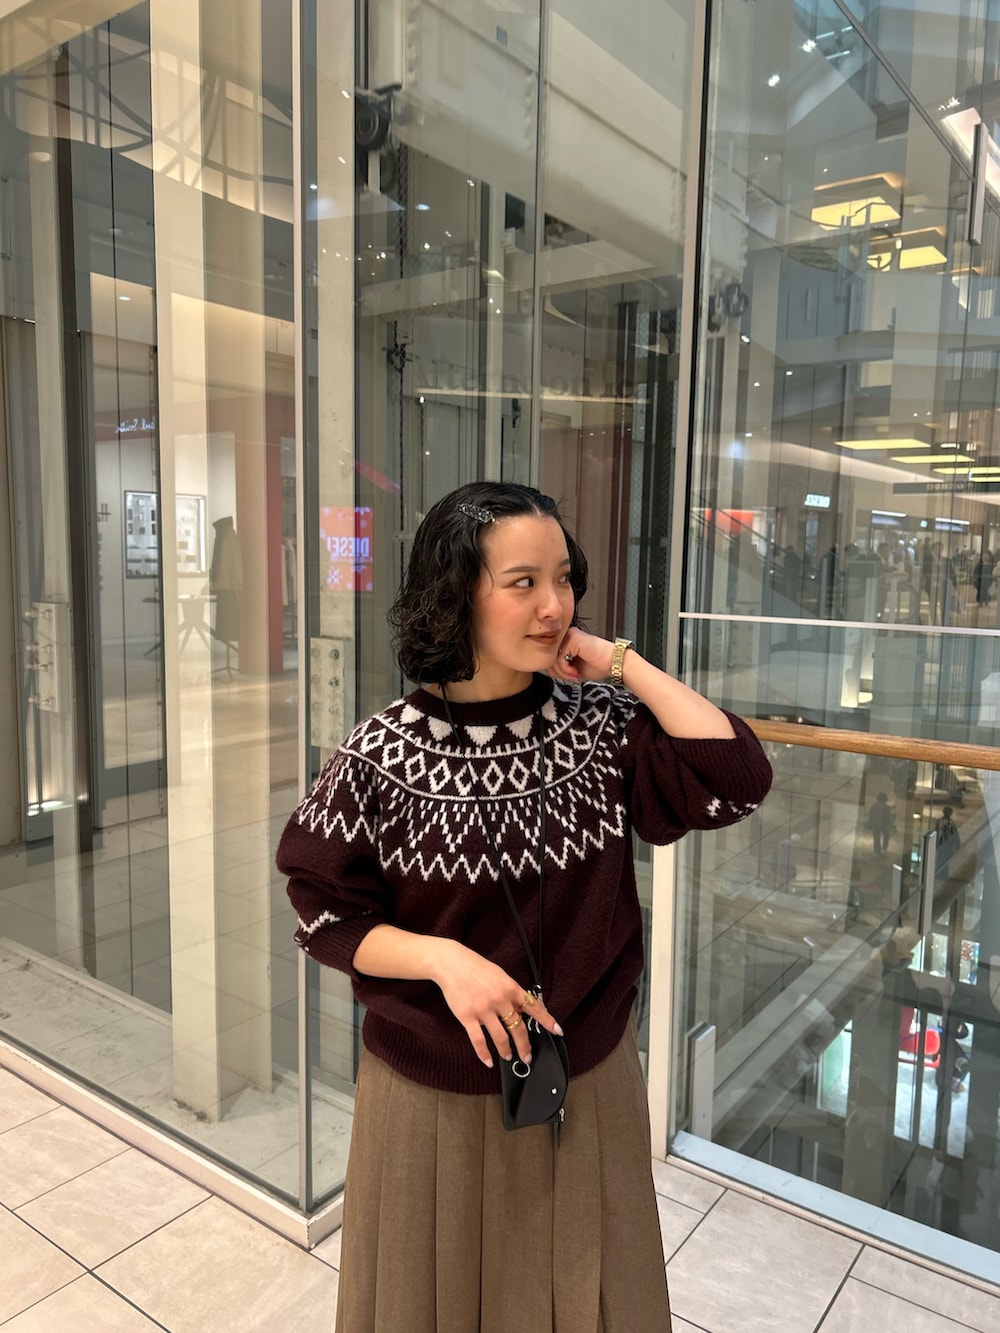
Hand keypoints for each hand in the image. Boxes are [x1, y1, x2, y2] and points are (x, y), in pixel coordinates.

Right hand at [429, 938, 562, 1067]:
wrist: (452, 963)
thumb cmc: (475, 967)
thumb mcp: (500, 975)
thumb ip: (511, 992)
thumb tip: (522, 1008)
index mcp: (510, 988)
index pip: (534, 1007)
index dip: (547, 1021)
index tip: (557, 1031)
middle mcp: (500, 1000)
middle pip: (518, 1028)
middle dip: (524, 1046)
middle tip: (527, 1056)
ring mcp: (483, 1009)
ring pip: (500, 1037)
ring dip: (506, 1051)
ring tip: (508, 1056)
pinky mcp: (468, 1017)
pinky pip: (478, 1040)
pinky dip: (484, 1054)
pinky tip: (488, 1061)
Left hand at [548, 629, 615, 683]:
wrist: (615, 663)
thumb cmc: (599, 665)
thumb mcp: (574, 668)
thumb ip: (561, 667)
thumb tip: (548, 670)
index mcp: (568, 640)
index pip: (551, 655)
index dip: (556, 670)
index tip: (567, 678)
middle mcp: (568, 635)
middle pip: (550, 656)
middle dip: (558, 672)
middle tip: (570, 678)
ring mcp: (570, 635)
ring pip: (553, 658)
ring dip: (562, 672)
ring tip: (574, 676)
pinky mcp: (573, 639)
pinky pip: (560, 658)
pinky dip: (566, 669)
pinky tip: (576, 672)